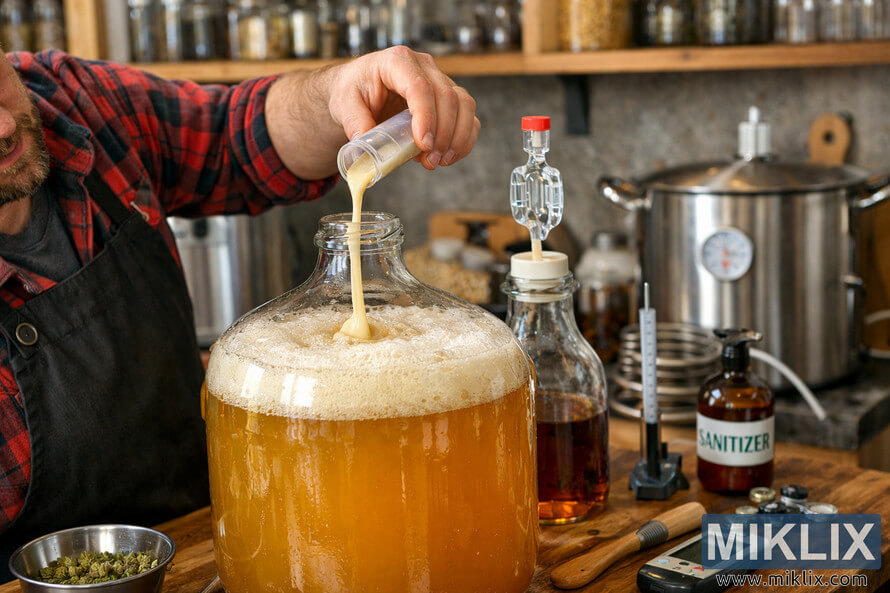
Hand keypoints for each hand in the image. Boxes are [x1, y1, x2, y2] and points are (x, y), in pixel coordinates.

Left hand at [327, 47, 480, 169]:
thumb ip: (353, 120)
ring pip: (464, 105)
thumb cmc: (352, 91)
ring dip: (457, 138)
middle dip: (443, 134)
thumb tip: (365, 141)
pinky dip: (464, 139)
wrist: (359, 90)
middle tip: (430, 161)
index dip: (426, 116)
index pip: (420, 86)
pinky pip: (468, 116)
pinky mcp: (448, 97)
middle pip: (447, 97)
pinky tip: (450, 156)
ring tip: (439, 161)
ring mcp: (439, 80)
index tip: (423, 143)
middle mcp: (423, 66)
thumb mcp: (344, 103)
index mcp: (396, 61)